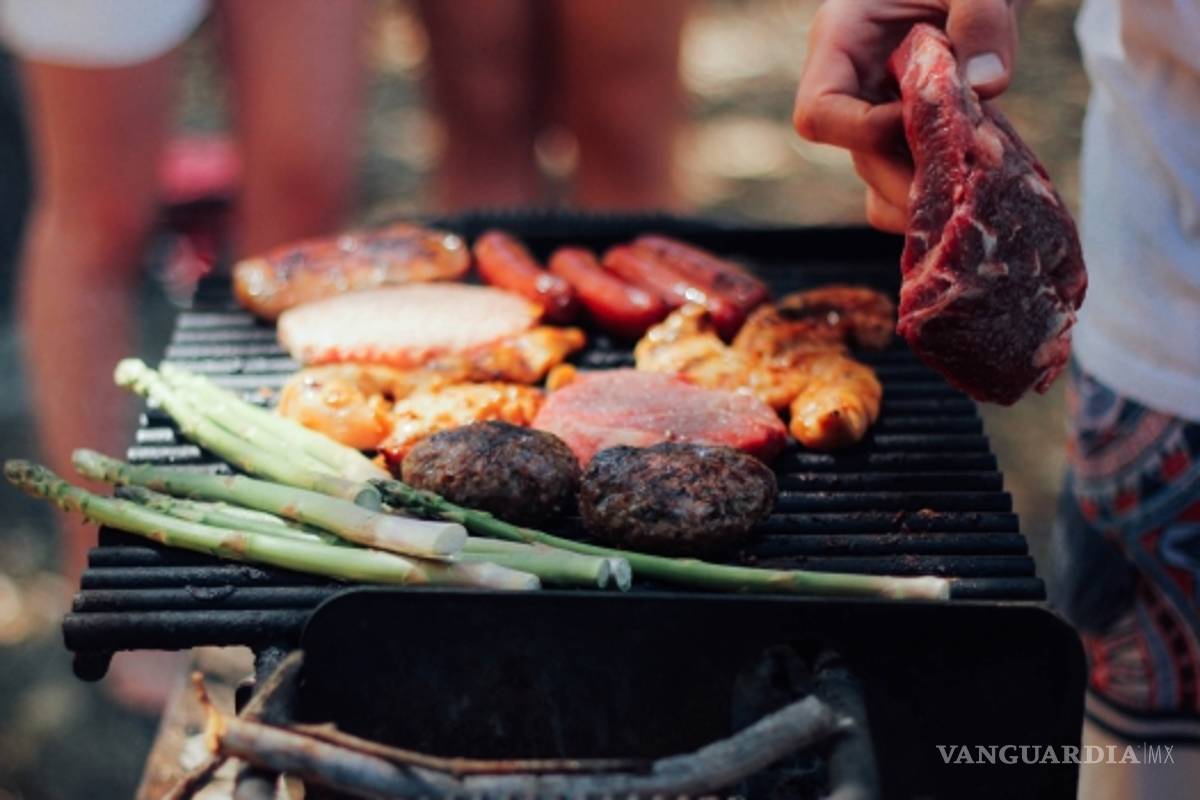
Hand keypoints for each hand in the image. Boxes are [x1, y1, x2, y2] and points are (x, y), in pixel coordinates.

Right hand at [793, 1, 1017, 231]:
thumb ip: (982, 15)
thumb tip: (988, 85)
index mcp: (842, 38)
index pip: (819, 112)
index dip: (865, 132)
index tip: (928, 119)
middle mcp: (855, 83)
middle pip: (860, 158)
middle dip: (912, 177)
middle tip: (971, 185)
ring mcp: (882, 111)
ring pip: (883, 181)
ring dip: (928, 195)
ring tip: (981, 188)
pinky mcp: (914, 130)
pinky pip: (910, 182)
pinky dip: (943, 194)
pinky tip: (986, 180)